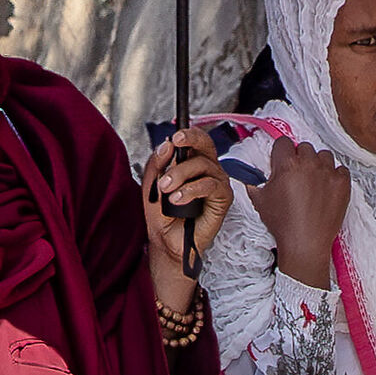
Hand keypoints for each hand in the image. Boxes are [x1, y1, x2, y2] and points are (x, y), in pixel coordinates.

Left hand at [141, 125, 233, 313]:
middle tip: (175, 143)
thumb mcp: (151, 184)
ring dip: (180, 174)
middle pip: (206, 144)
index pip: (195, 140)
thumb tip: (167, 144)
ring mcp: (217, 183)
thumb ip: (157, 164)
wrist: (167, 241)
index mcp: (192, 162)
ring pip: (203, 165)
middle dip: (190, 140)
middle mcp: (208, 169)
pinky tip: (177, 199)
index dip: (188, 133)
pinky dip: (191, 190)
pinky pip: (210, 185)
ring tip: (165, 188)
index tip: (174, 136)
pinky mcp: (223, 198)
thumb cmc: (162, 214)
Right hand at [251, 135, 350, 288]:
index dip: (281, 152)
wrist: (305, 243)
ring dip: (318, 164)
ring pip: (324, 155)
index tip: (283, 161)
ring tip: (313, 180)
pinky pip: (341, 169)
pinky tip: (327, 187)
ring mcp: (328, 172)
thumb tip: (248, 173)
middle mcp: (309, 164)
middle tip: (297, 175)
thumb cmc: (283, 224)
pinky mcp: (342, 183)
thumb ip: (254, 181)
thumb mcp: (259, 200)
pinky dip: (335, 176)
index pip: (283, 142)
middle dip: (300, 158)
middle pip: (304, 147)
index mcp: (287, 164)